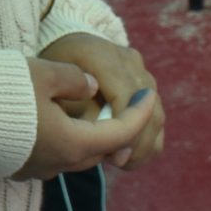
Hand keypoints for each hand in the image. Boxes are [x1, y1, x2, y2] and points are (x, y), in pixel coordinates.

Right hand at [15, 59, 153, 181]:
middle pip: (104, 150)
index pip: (122, 133)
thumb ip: (75, 79)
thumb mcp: (43, 74)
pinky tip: (57, 126)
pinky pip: (56, 158)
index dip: (139, 113)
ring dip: (93, 138)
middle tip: (125, 106)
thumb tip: (92, 85)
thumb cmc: (1, 95)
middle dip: (120, 130)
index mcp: (74, 142)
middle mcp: (62, 162)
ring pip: (80, 156)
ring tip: (93, 116)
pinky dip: (68, 143)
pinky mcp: (21, 168)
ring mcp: (39, 168)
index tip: (148, 94)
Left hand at [38, 32, 166, 169]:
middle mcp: (127, 59)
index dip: (123, 130)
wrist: (64, 45)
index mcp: (101, 56)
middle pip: (147, 106)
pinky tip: (131, 155)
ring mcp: (140, 69)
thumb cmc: (53, 74)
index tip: (113, 157)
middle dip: (137, 141)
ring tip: (124, 163)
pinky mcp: (146, 80)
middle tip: (120, 164)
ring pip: (156, 112)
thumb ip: (79, 114)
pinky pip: (155, 113)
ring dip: (145, 143)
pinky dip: (148, 137)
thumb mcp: (55, 91)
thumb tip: (104, 147)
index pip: (124, 96)